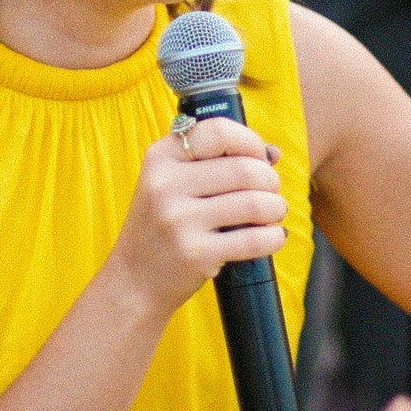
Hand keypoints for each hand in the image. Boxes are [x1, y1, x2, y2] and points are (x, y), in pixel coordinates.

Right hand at [110, 116, 287, 310]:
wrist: (135, 279)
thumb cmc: (164, 226)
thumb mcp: (174, 184)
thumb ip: (218, 162)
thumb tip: (272, 152)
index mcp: (161, 157)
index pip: (219, 131)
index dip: (250, 141)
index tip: (260, 158)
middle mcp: (166, 184)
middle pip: (244, 168)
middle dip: (270, 180)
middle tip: (270, 193)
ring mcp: (179, 219)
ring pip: (255, 203)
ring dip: (276, 207)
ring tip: (272, 213)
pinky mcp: (195, 253)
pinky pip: (254, 239)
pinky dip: (274, 237)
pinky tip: (272, 237)